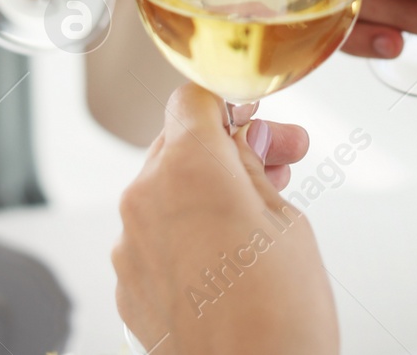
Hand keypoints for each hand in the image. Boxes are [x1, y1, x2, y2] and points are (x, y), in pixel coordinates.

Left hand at [113, 85, 336, 354]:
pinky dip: (187, 236)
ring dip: (207, 192)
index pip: (193, 99)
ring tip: (258, 216)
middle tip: (278, 162)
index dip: (231, 104)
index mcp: (187, 168)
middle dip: (227, 148)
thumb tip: (243, 141)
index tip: (255, 118)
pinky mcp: (128, 287)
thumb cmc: (280, 317)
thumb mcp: (287, 220)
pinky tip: (229, 258)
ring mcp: (131, 247)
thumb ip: (254, 167)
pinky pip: (155, 239)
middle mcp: (145, 200)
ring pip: (165, 193)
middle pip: (178, 145)